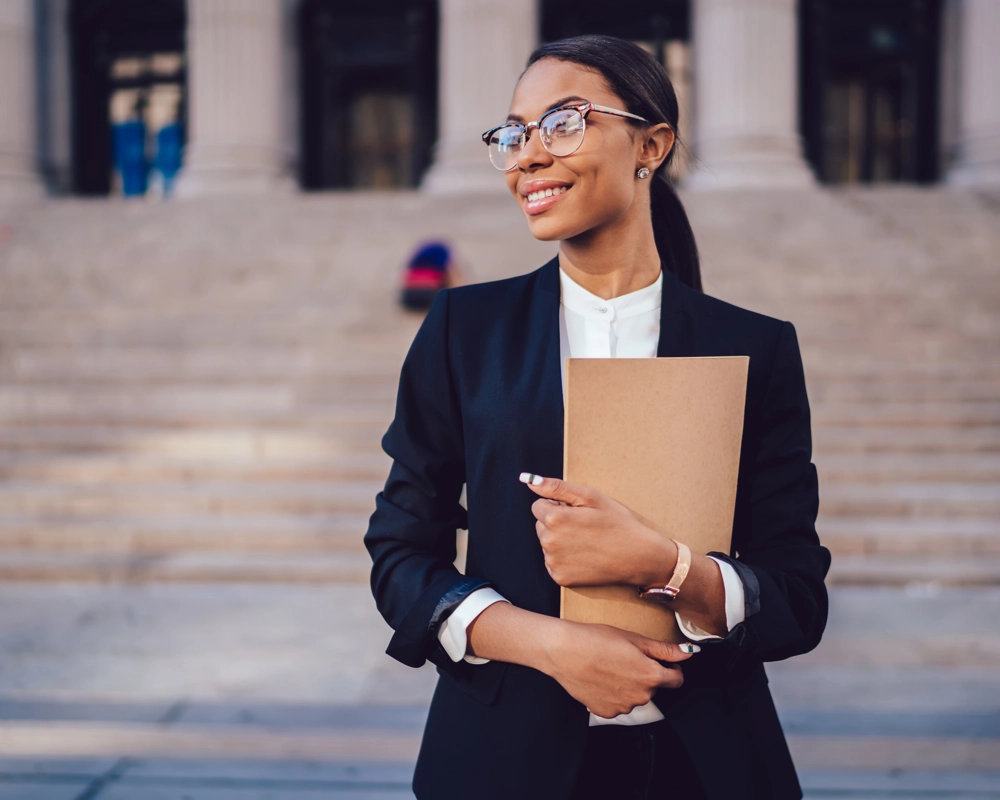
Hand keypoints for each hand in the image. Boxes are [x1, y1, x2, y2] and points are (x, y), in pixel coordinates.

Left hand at [520, 472, 674, 587]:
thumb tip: (529, 480)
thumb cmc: (617, 523)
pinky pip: (553, 562)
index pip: (538, 506)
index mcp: (554, 519)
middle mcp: (549, 542)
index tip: (577, 512)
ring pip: (547, 544)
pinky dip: (564, 559)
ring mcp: (554, 562)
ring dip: (560, 541)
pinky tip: (584, 556)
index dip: (558, 506)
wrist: (638, 557)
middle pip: (541, 526)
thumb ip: (556, 487)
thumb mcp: (590, 497)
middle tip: (584, 527)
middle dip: (556, 523)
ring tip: (587, 541)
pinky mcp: (560, 578)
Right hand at [543, 620, 697, 718]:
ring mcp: (623, 707)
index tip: (658, 660)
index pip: (676, 680)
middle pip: (654, 687)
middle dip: (646, 674)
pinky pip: (618, 704)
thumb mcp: (633, 639)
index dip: (670, 668)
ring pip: (635, 696)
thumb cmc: (596, 640)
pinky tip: (600, 679)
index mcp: (651, 676)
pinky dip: (613, 694)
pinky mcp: (606, 713)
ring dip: (629, 685)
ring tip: (609, 667)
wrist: (563, 651)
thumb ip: (664, 650)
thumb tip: (689, 653)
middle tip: (625, 657)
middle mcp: (640, 696)